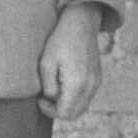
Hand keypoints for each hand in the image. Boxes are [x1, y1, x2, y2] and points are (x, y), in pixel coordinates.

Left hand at [38, 2, 104, 119]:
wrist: (81, 24)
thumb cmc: (59, 42)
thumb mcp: (46, 65)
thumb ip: (49, 88)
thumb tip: (52, 99)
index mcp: (77, 84)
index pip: (64, 113)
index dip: (49, 110)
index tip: (39, 98)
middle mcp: (91, 86)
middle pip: (75, 114)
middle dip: (58, 110)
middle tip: (45, 97)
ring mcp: (96, 83)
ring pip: (81, 107)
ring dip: (67, 104)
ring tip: (54, 89)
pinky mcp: (98, 78)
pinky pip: (86, 97)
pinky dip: (75, 97)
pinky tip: (64, 84)